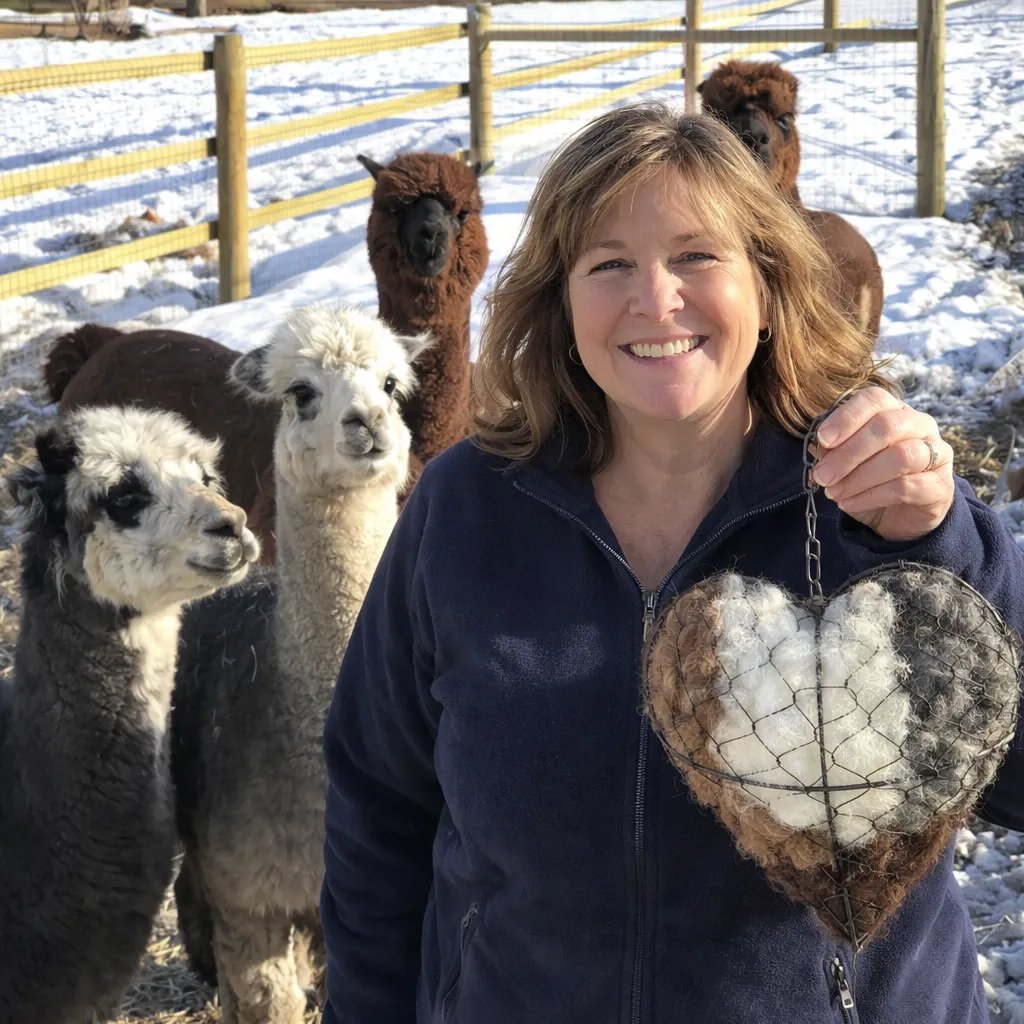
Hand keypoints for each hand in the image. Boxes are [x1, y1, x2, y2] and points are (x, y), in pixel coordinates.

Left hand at [811, 387, 954, 541]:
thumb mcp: (846, 464)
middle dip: (848, 453)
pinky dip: (871, 496)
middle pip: (887, 426)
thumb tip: (819, 450)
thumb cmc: (870, 480)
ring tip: (834, 493)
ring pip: (900, 456)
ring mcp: (937, 454)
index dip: (847, 417)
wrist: (901, 516)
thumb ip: (833, 451)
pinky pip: (906, 486)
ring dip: (859, 477)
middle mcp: (920, 425)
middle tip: (823, 476)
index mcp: (894, 411)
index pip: (875, 399)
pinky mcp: (941, 485)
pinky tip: (850, 503)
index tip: (822, 439)